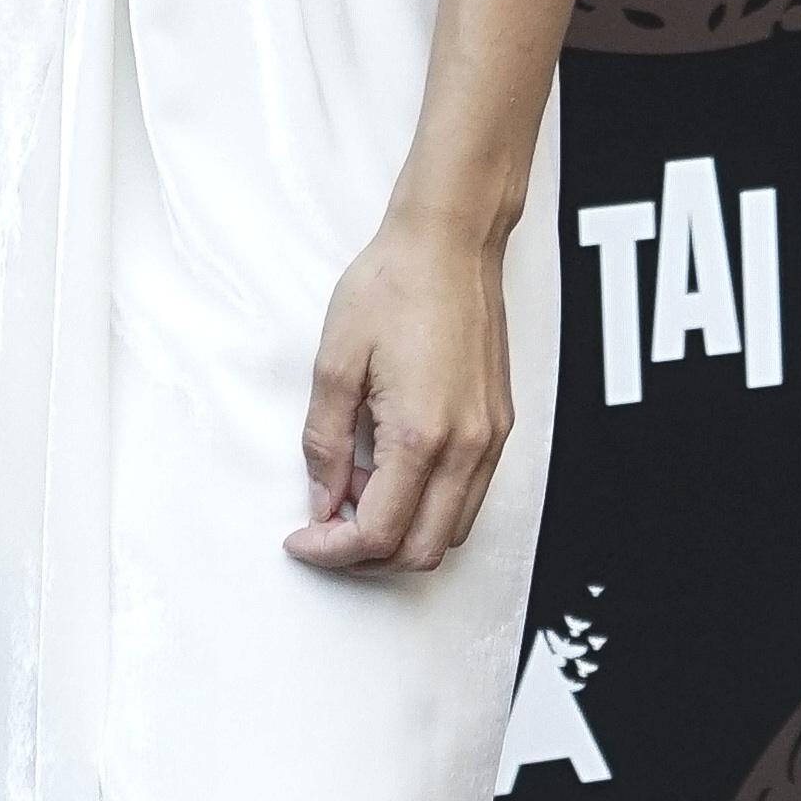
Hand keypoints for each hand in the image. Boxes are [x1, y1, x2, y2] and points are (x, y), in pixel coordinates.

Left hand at [290, 211, 513, 577]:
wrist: (450, 243)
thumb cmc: (394, 286)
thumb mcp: (334, 363)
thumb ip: (323, 442)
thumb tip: (322, 500)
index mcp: (421, 435)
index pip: (379, 534)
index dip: (333, 551)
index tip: (302, 540)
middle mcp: (466, 447)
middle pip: (422, 551)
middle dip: (366, 557)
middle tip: (323, 532)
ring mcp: (490, 439)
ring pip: (452, 531)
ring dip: (400, 535)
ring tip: (355, 498)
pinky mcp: (499, 427)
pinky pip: (468, 497)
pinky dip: (428, 508)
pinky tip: (390, 475)